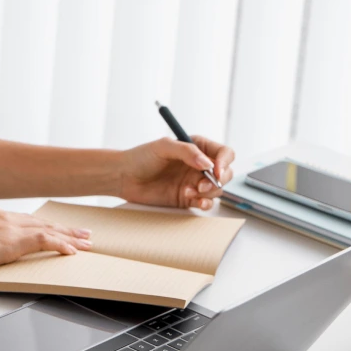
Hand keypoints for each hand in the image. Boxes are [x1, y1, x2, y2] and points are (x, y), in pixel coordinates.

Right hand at [0, 207, 93, 275]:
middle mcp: (5, 218)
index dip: (46, 227)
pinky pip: (44, 241)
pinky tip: (72, 251)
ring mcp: (10, 227)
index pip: (28, 221)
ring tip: (87, 244)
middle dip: (65, 230)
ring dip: (70, 238)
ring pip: (49, 231)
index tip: (59, 230)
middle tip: (84, 235)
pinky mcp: (13, 240)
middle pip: (43, 223)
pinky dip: (61, 245)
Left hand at [117, 135, 235, 210]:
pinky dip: (204, 204)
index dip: (225, 162)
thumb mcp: (163, 147)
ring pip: (217, 190)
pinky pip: (205, 203)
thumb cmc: (141, 157)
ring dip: (208, 193)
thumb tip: (207, 163)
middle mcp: (199, 165)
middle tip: (202, 186)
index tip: (217, 170)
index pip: (223, 153)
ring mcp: (194, 182)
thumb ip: (187, 151)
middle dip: (218, 181)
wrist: (124, 177)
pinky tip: (194, 201)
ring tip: (188, 192)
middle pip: (225, 173)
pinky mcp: (188, 198)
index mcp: (197, 147)